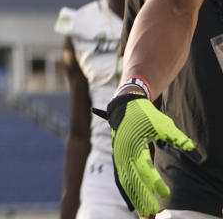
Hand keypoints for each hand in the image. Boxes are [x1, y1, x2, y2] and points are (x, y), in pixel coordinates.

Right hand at [105, 93, 193, 216]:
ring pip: (125, 180)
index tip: (165, 192)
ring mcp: (118, 155)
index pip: (144, 168)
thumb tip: (195, 153)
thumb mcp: (164, 125)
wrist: (125, 105)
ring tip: (143, 210)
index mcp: (134, 144)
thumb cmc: (146, 115)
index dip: (154, 182)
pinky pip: (121, 176)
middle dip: (142, 195)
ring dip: (134, 195)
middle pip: (133, 178)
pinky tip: (133, 198)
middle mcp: (123, 152)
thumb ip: (179, 139)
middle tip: (152, 211)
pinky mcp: (117, 156)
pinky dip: (127, 188)